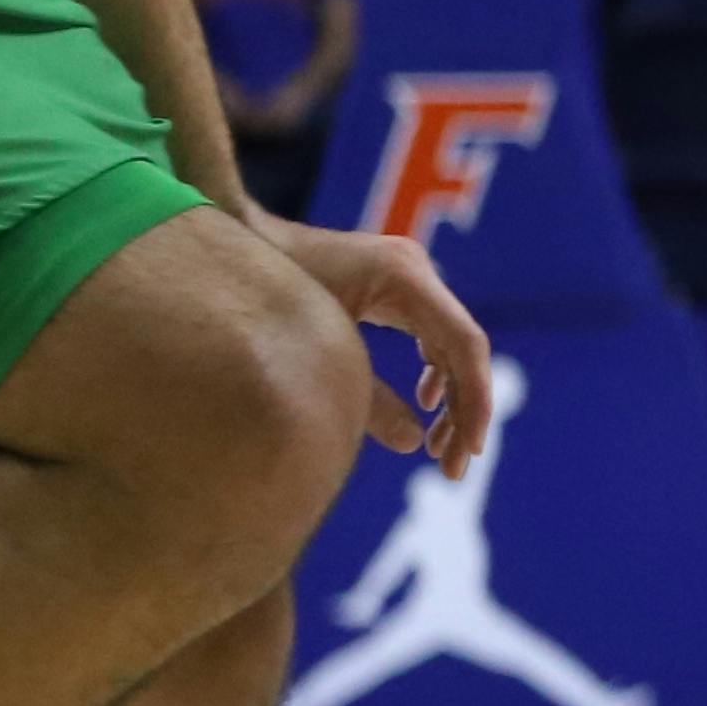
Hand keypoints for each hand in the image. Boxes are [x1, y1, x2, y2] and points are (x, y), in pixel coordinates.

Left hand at [244, 206, 496, 480]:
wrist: (232, 239)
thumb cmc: (265, 297)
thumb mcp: (320, 354)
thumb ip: (368, 400)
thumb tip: (415, 443)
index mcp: (404, 279)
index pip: (465, 344)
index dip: (475, 400)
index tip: (469, 450)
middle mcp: (415, 271)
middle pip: (464, 347)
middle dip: (464, 409)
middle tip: (452, 466)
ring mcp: (406, 275)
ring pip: (451, 343)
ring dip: (452, 394)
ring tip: (440, 447)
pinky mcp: (392, 285)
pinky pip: (431, 332)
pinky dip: (435, 371)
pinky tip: (425, 403)